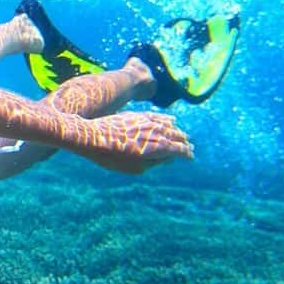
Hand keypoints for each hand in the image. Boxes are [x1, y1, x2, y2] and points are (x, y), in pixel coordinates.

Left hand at [79, 111, 193, 173]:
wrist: (93, 136)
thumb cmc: (112, 157)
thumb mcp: (135, 168)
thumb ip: (155, 163)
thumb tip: (168, 157)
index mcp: (159, 147)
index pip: (180, 150)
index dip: (187, 154)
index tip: (190, 157)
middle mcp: (157, 132)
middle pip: (177, 136)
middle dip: (184, 143)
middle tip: (189, 147)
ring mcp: (148, 122)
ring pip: (169, 126)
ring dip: (177, 132)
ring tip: (182, 136)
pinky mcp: (138, 115)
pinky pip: (158, 116)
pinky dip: (167, 119)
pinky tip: (172, 120)